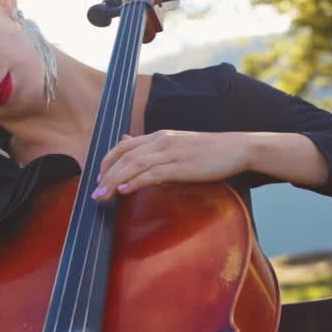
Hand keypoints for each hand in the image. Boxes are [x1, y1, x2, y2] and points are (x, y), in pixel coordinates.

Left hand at [92, 130, 252, 200]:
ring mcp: (171, 153)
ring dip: (115, 180)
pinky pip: (153, 173)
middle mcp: (161, 141)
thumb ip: (154, 148)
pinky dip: (136, 182)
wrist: (236, 148)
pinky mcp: (181, 166)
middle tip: (95, 193)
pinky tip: (125, 191)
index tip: (99, 178)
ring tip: (103, 195)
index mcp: (159, 136)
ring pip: (134, 165)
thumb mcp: (178, 145)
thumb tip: (129, 144)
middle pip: (124, 156)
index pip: (124, 146)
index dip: (108, 161)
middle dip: (106, 175)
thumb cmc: (209, 151)